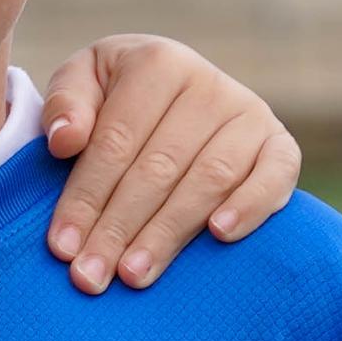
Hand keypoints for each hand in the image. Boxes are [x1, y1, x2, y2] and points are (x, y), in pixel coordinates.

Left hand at [39, 37, 301, 292]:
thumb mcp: (81, 84)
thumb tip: (65, 141)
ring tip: (133, 275)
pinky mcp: (280, 144)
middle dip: (118, 229)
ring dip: (168, 233)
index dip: (85, 197)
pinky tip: (219, 235)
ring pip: (207, 180)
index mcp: (157, 63)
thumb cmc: (116, 96)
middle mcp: (208, 85)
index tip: (61, 247)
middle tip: (90, 276)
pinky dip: (250, 205)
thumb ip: (65, 105)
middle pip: (158, 169)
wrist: (173, 94)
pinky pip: (275, 176)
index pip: (115, 142)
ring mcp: (249, 114)